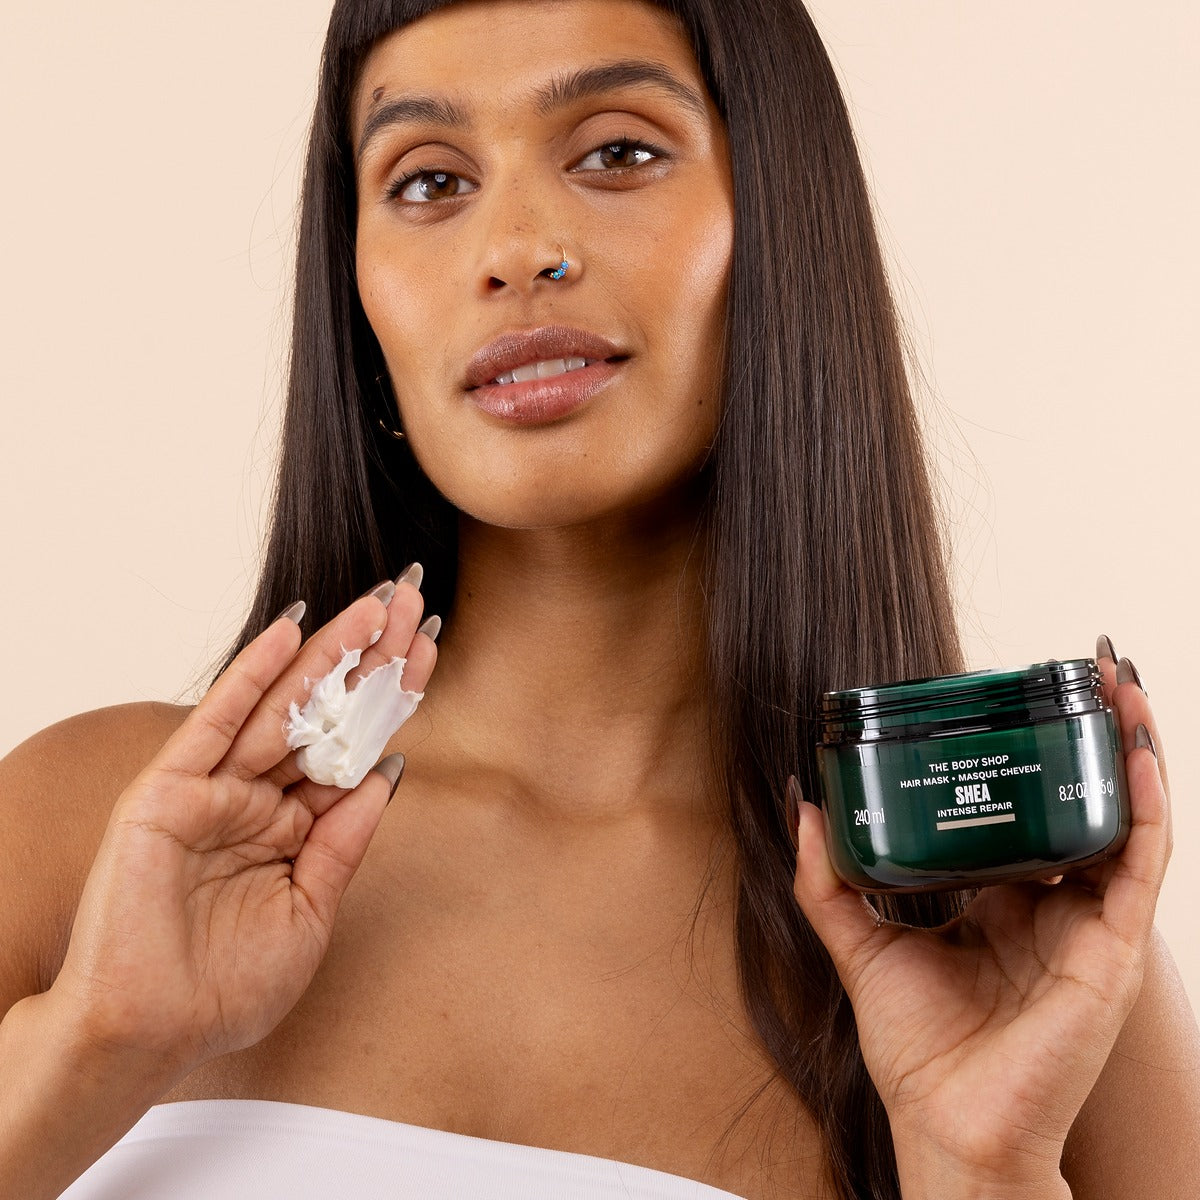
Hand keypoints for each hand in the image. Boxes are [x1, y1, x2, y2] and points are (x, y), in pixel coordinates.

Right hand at [49, 576, 437, 1080]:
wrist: (147, 1035)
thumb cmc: (225, 989)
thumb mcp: (311, 910)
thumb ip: (345, 840)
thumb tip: (389, 772)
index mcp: (292, 826)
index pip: (353, 747)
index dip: (392, 700)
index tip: (431, 650)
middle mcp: (256, 797)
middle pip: (325, 715)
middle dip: (370, 660)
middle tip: (413, 603)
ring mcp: (213, 789)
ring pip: (282, 707)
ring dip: (328, 653)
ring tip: (376, 607)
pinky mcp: (169, 790)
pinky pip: (216, 721)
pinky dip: (253, 673)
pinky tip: (291, 629)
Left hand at [791, 639, 1170, 1193]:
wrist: (949, 1128)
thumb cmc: (919, 1053)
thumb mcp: (862, 948)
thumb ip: (828, 881)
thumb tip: (805, 803)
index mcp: (1003, 905)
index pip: (1024, 814)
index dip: (1025, 759)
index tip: (1008, 699)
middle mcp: (1053, 908)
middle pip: (1080, 804)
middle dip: (1087, 736)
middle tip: (1080, 668)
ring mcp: (1089, 928)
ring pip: (1122, 821)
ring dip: (1127, 752)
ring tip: (1118, 685)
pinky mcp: (1113, 953)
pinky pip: (1140, 868)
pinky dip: (1143, 809)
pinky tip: (1135, 756)